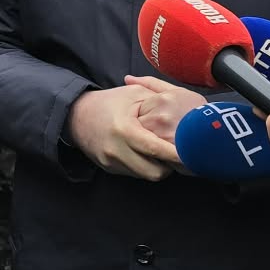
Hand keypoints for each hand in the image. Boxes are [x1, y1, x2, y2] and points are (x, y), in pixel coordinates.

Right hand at [65, 79, 195, 180]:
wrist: (75, 116)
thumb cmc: (109, 102)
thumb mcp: (134, 93)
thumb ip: (160, 99)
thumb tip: (185, 112)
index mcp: (125, 130)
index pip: (157, 150)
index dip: (178, 156)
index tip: (194, 157)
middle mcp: (116, 150)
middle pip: (155, 172)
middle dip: (170, 166)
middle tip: (179, 154)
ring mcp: (111, 162)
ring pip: (146, 176)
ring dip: (158, 167)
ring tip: (163, 154)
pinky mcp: (109, 169)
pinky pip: (135, 174)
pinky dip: (144, 166)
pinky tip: (146, 154)